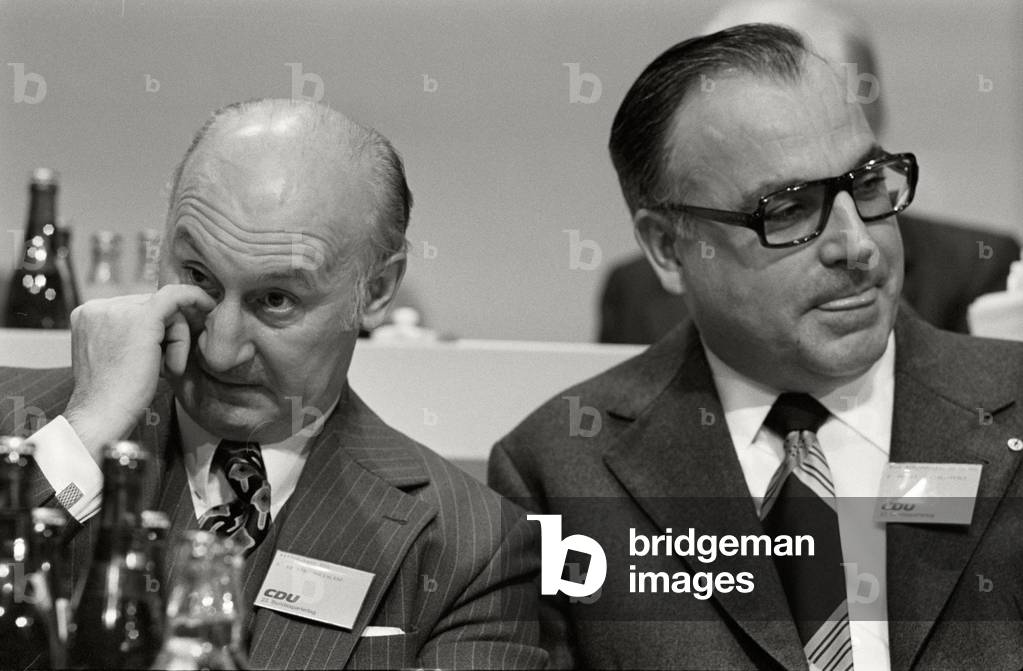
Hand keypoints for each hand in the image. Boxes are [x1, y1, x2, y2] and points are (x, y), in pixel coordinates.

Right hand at [63, 285, 214, 461]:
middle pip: (151, 306)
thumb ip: (130, 335)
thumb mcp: (117, 355)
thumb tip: (164, 323)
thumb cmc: (114, 396)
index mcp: (88, 314)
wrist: (102, 415)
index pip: (134, 308)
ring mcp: (116, 310)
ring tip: (166, 371)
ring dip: (177, 340)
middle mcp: (98, 307)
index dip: (158, 327)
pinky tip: (208, 305)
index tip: (173, 343)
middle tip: (165, 367)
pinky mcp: (141, 319)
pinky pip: (176, 297)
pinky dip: (195, 298)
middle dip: (168, 335)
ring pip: (166, 309)